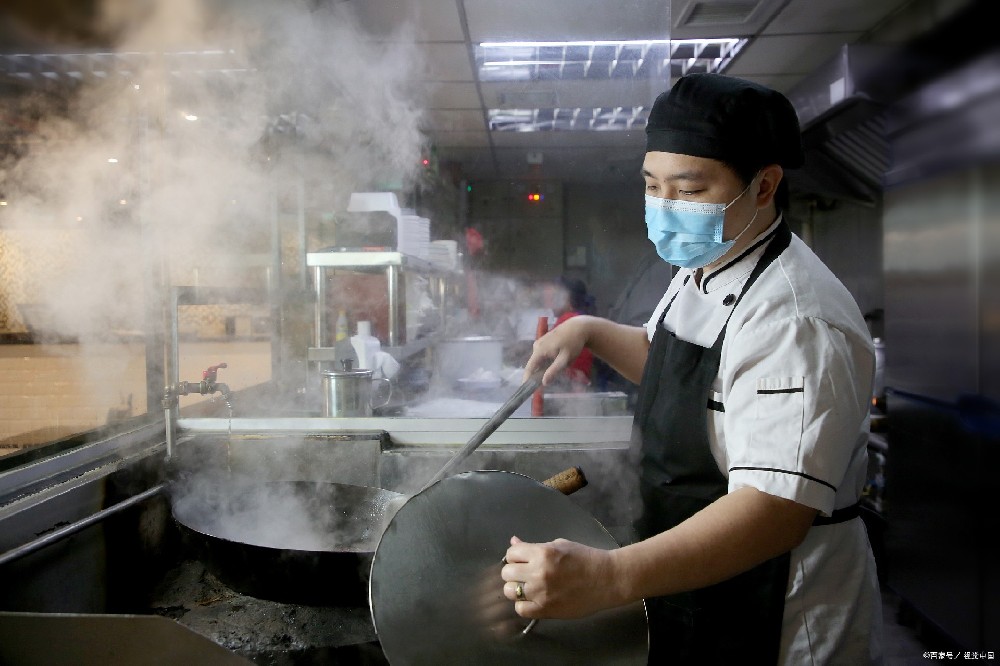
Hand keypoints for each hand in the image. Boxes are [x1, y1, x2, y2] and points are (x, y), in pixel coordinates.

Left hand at [500, 536, 619, 619]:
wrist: (607, 579)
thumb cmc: (585, 558)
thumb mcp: (560, 545)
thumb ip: (535, 546)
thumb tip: (514, 543)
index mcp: (542, 553)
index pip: (511, 554)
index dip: (515, 556)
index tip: (523, 560)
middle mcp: (538, 572)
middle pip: (507, 573)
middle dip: (514, 572)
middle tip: (526, 573)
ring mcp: (541, 593)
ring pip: (510, 592)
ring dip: (517, 589)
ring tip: (529, 587)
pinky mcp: (546, 610)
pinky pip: (521, 610)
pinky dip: (524, 605)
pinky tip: (534, 599)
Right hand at [523, 316, 589, 385]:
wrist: (578, 327)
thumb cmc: (573, 343)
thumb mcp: (565, 359)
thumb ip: (554, 370)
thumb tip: (543, 382)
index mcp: (539, 350)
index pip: (529, 367)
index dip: (526, 378)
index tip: (526, 389)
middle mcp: (536, 345)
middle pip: (533, 364)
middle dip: (536, 374)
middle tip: (543, 385)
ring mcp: (540, 342)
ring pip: (538, 359)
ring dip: (542, 367)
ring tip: (550, 374)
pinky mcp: (544, 340)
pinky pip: (541, 354)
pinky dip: (545, 361)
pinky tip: (553, 363)